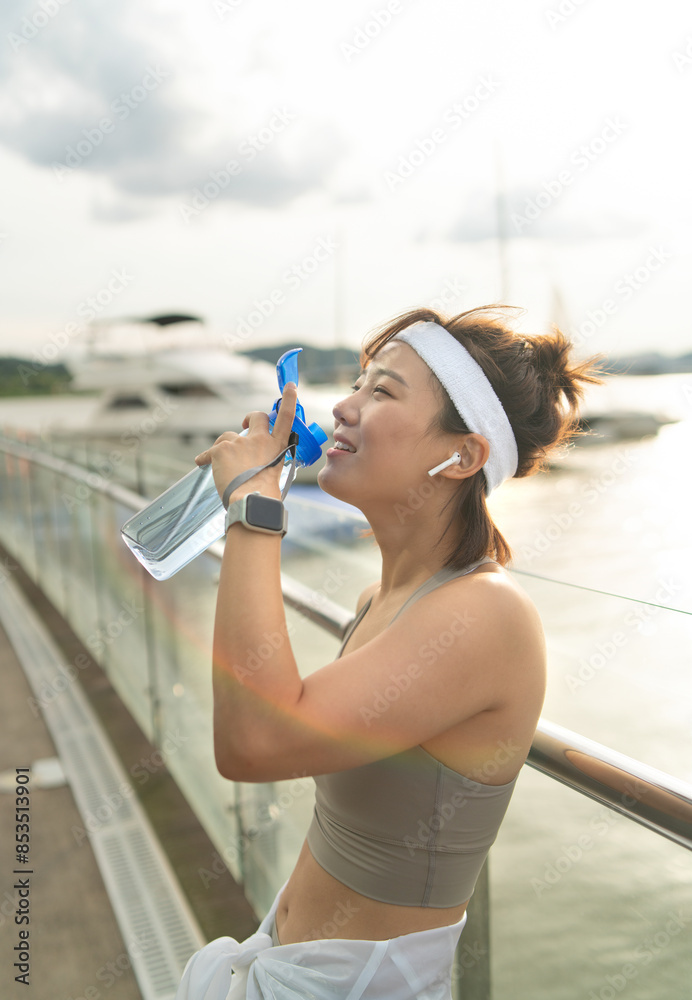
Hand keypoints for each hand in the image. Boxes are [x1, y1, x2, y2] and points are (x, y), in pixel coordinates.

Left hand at [194, 382, 297, 501]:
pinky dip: (205, 458)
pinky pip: (209, 452)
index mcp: (277, 447)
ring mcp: (240, 442)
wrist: (251, 500)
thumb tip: (255, 463)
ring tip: (224, 465)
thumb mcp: (273, 472)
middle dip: (249, 418)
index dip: (289, 400)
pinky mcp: (222, 449)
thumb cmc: (262, 494)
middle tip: (244, 424)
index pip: (286, 418)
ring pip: (227, 437)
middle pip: (255, 417)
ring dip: (224, 448)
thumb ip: (266, 460)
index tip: (290, 386)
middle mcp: (260, 440)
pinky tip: (202, 464)